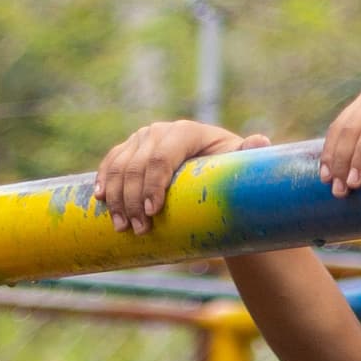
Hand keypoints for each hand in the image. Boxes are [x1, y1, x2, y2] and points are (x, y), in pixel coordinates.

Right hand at [97, 119, 265, 232]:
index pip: (162, 156)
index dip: (153, 184)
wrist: (214, 174)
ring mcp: (143, 139)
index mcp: (187, 132)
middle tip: (138, 229)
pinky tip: (100, 200)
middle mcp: (160, 131)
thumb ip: (250, 154)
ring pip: (119, 165)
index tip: (152, 212)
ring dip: (115, 197)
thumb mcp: (240, 166)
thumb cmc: (230, 172)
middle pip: (137, 164)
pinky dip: (103, 181)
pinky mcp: (130, 149)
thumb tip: (259, 141)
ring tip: (122, 227)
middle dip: (132, 199)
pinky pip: (110, 162)